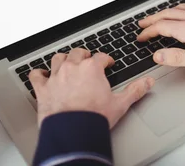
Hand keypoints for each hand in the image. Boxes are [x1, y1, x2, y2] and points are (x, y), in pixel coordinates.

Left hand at [29, 48, 153, 127]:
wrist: (73, 132)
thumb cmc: (94, 117)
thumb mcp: (120, 103)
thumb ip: (135, 90)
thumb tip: (147, 82)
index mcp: (92, 69)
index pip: (100, 56)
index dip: (106, 59)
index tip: (107, 63)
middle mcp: (72, 68)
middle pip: (78, 53)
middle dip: (84, 55)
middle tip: (87, 60)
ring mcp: (56, 77)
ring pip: (58, 58)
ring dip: (63, 59)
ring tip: (67, 62)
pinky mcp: (43, 89)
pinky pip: (36, 75)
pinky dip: (38, 74)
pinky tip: (41, 74)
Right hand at [137, 4, 184, 73]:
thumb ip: (178, 57)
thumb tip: (158, 55)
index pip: (162, 27)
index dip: (148, 32)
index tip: (141, 37)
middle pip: (167, 14)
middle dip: (152, 19)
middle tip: (142, 23)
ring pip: (179, 9)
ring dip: (165, 12)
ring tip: (158, 17)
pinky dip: (179, 10)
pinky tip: (183, 13)